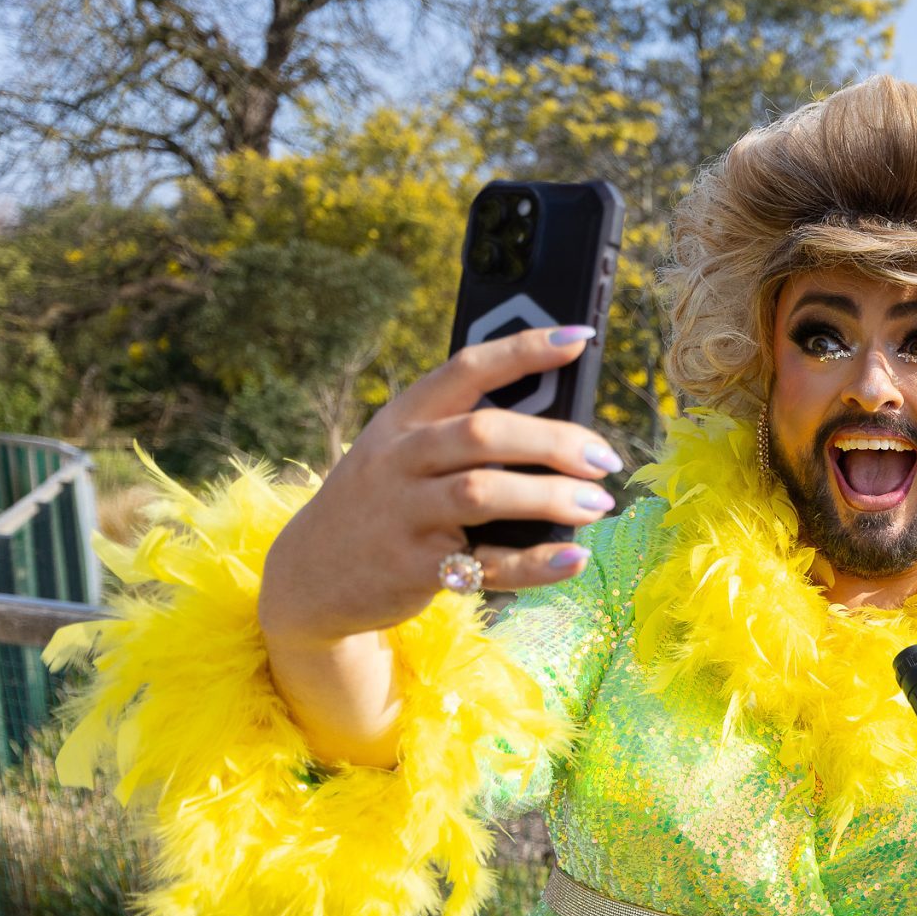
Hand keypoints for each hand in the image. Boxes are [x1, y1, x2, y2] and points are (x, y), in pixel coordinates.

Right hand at [256, 325, 620, 647]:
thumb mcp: (404, 454)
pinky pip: (486, 564)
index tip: (579, 340)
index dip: (525, 350)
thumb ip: (464, 437)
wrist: (312, 574)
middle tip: (604, 458)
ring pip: (482, 493)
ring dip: (549, 496)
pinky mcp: (413, 568)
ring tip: (597, 503)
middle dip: (553, 441)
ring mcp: (403, 513)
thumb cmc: (384, 503)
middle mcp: (400, 458)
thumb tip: (561, 433)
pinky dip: (535, 564)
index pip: (467, 369)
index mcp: (404, 418)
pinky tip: (572, 557)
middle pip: (483, 433)